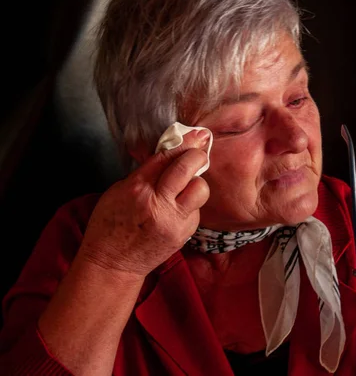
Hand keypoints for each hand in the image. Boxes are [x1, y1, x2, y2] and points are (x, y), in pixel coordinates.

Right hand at [79, 130, 210, 276]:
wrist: (112, 264)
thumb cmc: (109, 226)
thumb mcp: (118, 192)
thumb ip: (145, 173)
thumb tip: (169, 155)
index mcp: (137, 189)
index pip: (166, 157)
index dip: (184, 143)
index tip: (197, 134)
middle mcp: (158, 203)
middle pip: (188, 168)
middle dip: (196, 156)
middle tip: (196, 154)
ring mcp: (174, 221)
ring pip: (200, 189)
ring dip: (196, 183)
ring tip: (184, 187)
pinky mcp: (184, 234)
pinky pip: (196, 210)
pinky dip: (190, 206)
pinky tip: (177, 210)